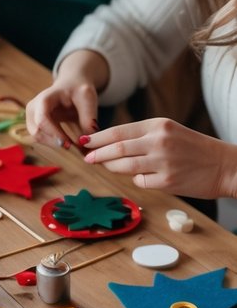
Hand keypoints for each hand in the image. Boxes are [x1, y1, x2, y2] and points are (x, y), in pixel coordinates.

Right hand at [25, 50, 108, 147]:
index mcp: (44, 99)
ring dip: (55, 145)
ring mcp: (31, 117)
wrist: (72, 84)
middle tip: (74, 148)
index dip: (54, 134)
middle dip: (54, 142)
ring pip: (38, 138)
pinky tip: (69, 143)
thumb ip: (88, 118)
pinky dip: (55, 144)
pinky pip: (42, 139)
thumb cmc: (79, 89)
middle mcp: (33, 108)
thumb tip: (86, 142)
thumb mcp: (88, 98)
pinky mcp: (36, 125)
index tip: (70, 145)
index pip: (42, 120)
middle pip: (37, 132)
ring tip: (74, 146)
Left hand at [82, 117, 236, 199]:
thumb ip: (142, 136)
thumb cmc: (193, 148)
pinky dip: (135, 180)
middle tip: (87, 157)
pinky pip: (140, 182)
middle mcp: (159, 141)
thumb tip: (110, 144)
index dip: (98, 138)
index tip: (84, 141)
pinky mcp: (167, 181)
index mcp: (158, 125)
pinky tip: (141, 177)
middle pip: (117, 148)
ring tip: (105, 166)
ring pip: (124, 166)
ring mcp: (163, 162)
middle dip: (98, 154)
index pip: (118, 131)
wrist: (224, 165)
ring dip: (111, 167)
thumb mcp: (169, 131)